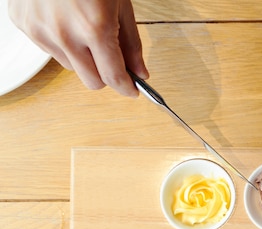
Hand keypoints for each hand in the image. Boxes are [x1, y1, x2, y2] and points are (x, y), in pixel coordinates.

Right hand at [8, 0, 148, 96]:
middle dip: (106, 74)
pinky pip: (50, 50)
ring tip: (84, 28)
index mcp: (94, 28)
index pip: (113, 77)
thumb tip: (140, 71)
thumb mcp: (120, 4)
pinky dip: (62, 43)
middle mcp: (65, 34)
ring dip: (83, 58)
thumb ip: (131, 43)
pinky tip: (65, 20)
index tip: (132, 90)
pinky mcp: (25, 26)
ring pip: (72, 68)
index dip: (126, 87)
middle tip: (112, 59)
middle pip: (92, 81)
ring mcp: (41, 31)